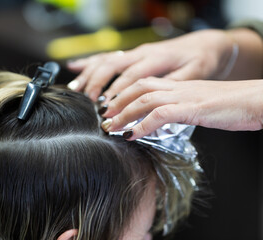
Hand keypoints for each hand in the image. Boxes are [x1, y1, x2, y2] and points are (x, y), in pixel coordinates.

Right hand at [67, 29, 234, 101]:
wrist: (206, 45)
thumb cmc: (201, 60)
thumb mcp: (196, 73)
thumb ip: (175, 84)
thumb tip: (157, 100)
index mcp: (156, 58)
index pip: (132, 76)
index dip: (118, 91)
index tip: (108, 107)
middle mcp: (142, 53)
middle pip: (112, 65)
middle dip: (98, 83)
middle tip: (89, 101)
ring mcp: (135, 52)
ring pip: (105, 59)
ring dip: (89, 74)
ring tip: (76, 88)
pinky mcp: (132, 55)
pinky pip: (107, 56)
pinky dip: (89, 62)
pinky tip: (75, 66)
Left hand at [100, 77, 262, 139]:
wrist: (257, 100)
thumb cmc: (231, 106)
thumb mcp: (199, 105)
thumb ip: (179, 110)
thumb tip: (162, 122)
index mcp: (178, 85)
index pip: (144, 84)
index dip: (124, 94)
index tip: (110, 107)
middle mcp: (177, 87)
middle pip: (138, 88)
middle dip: (117, 102)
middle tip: (103, 117)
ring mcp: (183, 96)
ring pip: (144, 99)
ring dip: (123, 113)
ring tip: (110, 127)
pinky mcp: (192, 108)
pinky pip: (160, 114)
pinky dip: (142, 125)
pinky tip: (130, 134)